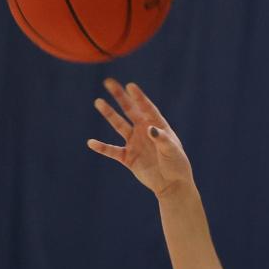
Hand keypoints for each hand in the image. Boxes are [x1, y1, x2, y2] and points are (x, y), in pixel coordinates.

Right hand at [87, 80, 193, 199]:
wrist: (172, 185)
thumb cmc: (177, 165)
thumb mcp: (172, 151)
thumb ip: (162, 139)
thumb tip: (150, 129)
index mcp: (157, 125)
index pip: (146, 108)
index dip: (138, 98)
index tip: (130, 86)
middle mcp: (143, 131)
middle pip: (130, 110)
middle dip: (120, 97)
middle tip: (109, 82)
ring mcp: (134, 143)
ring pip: (119, 125)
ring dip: (109, 114)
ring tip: (99, 102)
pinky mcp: (128, 158)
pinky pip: (113, 151)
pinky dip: (102, 148)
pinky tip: (91, 143)